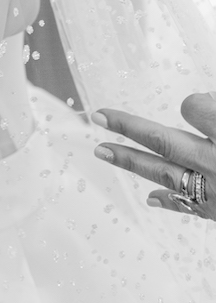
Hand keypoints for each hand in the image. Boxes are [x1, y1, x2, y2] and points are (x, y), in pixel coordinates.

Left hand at [92, 94, 215, 219]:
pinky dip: (168, 199)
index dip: (194, 103)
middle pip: (163, 141)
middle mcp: (214, 163)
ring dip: (131, 160)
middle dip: (129, 127)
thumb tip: (205, 98)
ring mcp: (213, 191)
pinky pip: (186, 205)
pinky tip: (151, 199)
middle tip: (98, 116)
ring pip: (164, 172)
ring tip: (101, 151)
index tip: (199, 103)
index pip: (194, 108)